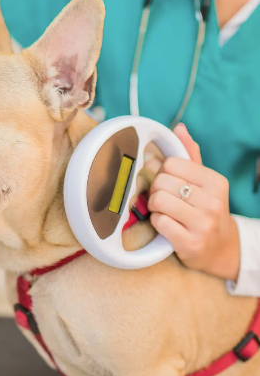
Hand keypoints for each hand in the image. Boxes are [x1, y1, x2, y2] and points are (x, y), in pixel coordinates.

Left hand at [147, 124, 239, 280]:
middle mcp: (213, 202)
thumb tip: (179, 127)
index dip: (163, 173)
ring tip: (165, 212)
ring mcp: (203, 224)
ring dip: (154, 207)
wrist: (220, 248)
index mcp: (216, 182)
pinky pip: (158, 222)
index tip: (170, 183)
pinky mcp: (191, 243)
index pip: (171, 164)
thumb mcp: (204, 182)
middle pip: (161, 182)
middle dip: (156, 190)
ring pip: (158, 201)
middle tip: (165, 199)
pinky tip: (167, 226)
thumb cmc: (205, 209)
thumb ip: (190, 155)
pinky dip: (156, 223)